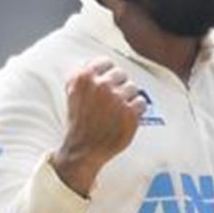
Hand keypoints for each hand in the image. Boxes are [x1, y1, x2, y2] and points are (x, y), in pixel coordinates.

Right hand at [53, 57, 146, 196]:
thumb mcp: (72, 93)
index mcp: (84, 78)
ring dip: (128, 98)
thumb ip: (83, 75)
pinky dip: (136, 111)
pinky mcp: (130, 113)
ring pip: (133, 88)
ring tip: (117, 110)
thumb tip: (94, 62)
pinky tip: (125, 118)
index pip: (106, 62)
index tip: (109, 81)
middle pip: (121, 74)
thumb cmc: (79, 121)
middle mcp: (101, 85)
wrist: (83, 149)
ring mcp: (117, 99)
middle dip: (118, 86)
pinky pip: (141, 102)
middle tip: (112, 100)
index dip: (108, 73)